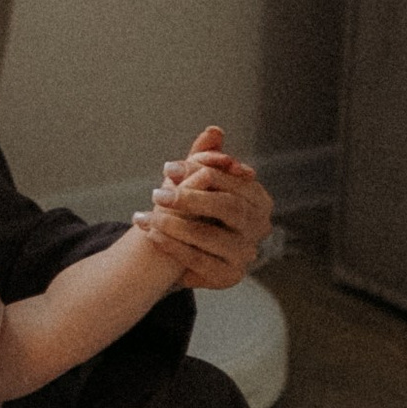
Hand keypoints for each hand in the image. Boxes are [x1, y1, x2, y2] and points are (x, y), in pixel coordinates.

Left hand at [140, 126, 269, 290]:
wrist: (184, 253)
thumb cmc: (195, 211)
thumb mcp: (198, 183)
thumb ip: (205, 158)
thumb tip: (214, 131)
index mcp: (259, 199)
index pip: (235, 181)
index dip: (202, 171)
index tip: (169, 168)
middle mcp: (260, 227)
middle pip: (229, 207)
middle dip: (190, 199)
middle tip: (158, 194)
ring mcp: (247, 253)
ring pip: (212, 236)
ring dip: (175, 225)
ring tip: (146, 216)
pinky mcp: (229, 276)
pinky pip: (199, 260)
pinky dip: (173, 246)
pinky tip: (151, 235)